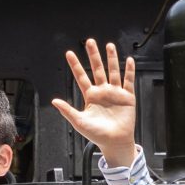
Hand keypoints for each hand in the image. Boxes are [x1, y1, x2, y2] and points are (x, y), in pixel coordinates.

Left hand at [52, 38, 139, 167]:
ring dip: (112, 59)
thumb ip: (67, 110)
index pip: (81, 77)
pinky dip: (129, 71)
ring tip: (109, 46)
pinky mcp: (127, 97)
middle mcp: (102, 91)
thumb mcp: (79, 122)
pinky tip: (129, 61)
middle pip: (97, 69)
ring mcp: (115, 93)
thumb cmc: (96, 134)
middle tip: (89, 42)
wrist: (114, 142)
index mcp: (90, 96)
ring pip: (113, 71)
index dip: (75, 65)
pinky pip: (128, 81)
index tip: (69, 53)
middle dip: (94, 55)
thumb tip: (54, 101)